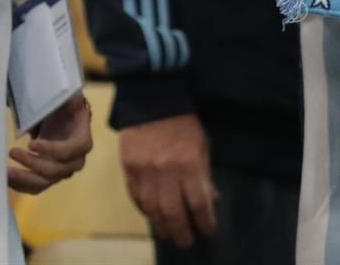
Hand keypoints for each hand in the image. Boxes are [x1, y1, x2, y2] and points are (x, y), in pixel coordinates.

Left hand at [8, 91, 92, 193]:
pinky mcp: (49, 178)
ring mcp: (62, 172)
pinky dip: (21, 186)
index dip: (51, 150)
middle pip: (55, 171)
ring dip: (24, 178)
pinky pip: (36, 187)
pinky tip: (7, 179)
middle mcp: (75, 162)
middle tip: (12, 152)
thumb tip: (70, 100)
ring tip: (6, 171)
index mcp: (82, 142)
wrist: (65, 121)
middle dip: (32, 163)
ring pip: (44, 183)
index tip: (31, 144)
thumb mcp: (70, 100)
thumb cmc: (66, 109)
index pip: (69, 151)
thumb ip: (70, 100)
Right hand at [119, 113, 216, 248]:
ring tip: (168, 233)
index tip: (208, 230)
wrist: (153, 98)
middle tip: (186, 241)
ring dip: (161, 225)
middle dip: (182, 231)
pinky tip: (151, 215)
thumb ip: (205, 174)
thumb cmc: (183, 122)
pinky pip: (135, 196)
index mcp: (189, 165)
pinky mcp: (128, 167)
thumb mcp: (202, 145)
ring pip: (152, 209)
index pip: (198, 203)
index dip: (205, 221)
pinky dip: (144, 209)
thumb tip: (210, 199)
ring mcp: (144, 171)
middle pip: (174, 213)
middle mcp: (166, 172)